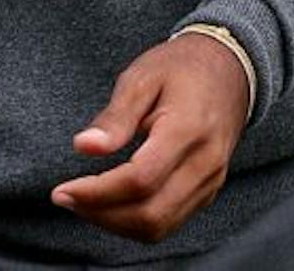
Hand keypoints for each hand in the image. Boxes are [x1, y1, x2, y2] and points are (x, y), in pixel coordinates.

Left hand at [50, 31, 252, 242]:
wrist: (230, 68)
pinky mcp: (209, 190)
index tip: (63, 190)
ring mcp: (211, 179)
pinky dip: (135, 222)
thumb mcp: (143, 77)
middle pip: (149, 213)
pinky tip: (113, 203)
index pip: (140, 179)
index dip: (96, 192)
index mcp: (188, 128)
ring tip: (86, 202)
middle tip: (68, 198)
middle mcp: (206, 161)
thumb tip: (85, 148)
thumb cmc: (182, 69)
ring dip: (115, 223)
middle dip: (100, 214)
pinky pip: (169, 222)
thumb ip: (115, 116)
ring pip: (159, 226)